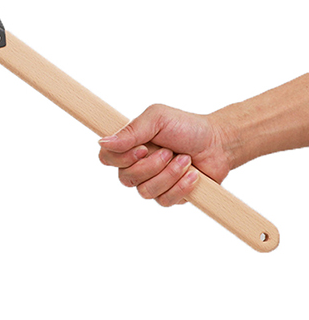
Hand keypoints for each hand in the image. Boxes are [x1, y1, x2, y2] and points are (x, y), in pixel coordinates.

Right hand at [98, 104, 232, 205]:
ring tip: (185, 160)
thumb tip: (103, 142)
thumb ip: (130, 131)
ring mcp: (152, 182)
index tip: (142, 148)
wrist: (218, 143)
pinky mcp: (169, 196)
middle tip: (169, 151)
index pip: (106, 158)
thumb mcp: (156, 119)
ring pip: (145, 192)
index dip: (121, 158)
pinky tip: (193, 175)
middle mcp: (136, 165)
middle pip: (125, 178)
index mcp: (129, 145)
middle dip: (151, 166)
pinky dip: (181, 187)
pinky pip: (164, 200)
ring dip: (169, 175)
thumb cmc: (186, 127)